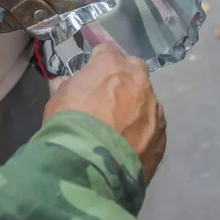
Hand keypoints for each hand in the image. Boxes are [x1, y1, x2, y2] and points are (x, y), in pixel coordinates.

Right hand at [44, 44, 165, 183]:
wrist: (90, 167)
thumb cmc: (68, 126)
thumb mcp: (57, 102)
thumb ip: (67, 88)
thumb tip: (67, 84)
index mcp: (111, 66)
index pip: (107, 52)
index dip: (98, 63)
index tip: (92, 75)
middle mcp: (139, 81)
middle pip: (135, 70)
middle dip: (125, 79)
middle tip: (109, 98)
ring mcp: (154, 109)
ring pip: (147, 100)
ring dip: (136, 108)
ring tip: (120, 130)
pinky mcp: (162, 136)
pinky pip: (153, 127)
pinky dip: (143, 132)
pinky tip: (129, 147)